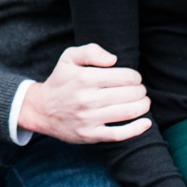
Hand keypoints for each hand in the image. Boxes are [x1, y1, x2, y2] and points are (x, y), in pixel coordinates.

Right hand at [17, 44, 150, 143]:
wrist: (41, 109)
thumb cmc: (60, 81)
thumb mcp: (69, 57)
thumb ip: (91, 51)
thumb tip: (114, 59)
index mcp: (84, 78)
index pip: (125, 77)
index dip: (135, 77)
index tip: (134, 78)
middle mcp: (87, 99)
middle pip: (130, 94)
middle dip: (140, 91)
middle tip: (140, 90)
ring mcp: (89, 119)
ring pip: (128, 112)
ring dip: (142, 106)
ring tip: (143, 102)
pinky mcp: (90, 135)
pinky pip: (119, 134)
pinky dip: (136, 129)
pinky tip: (146, 123)